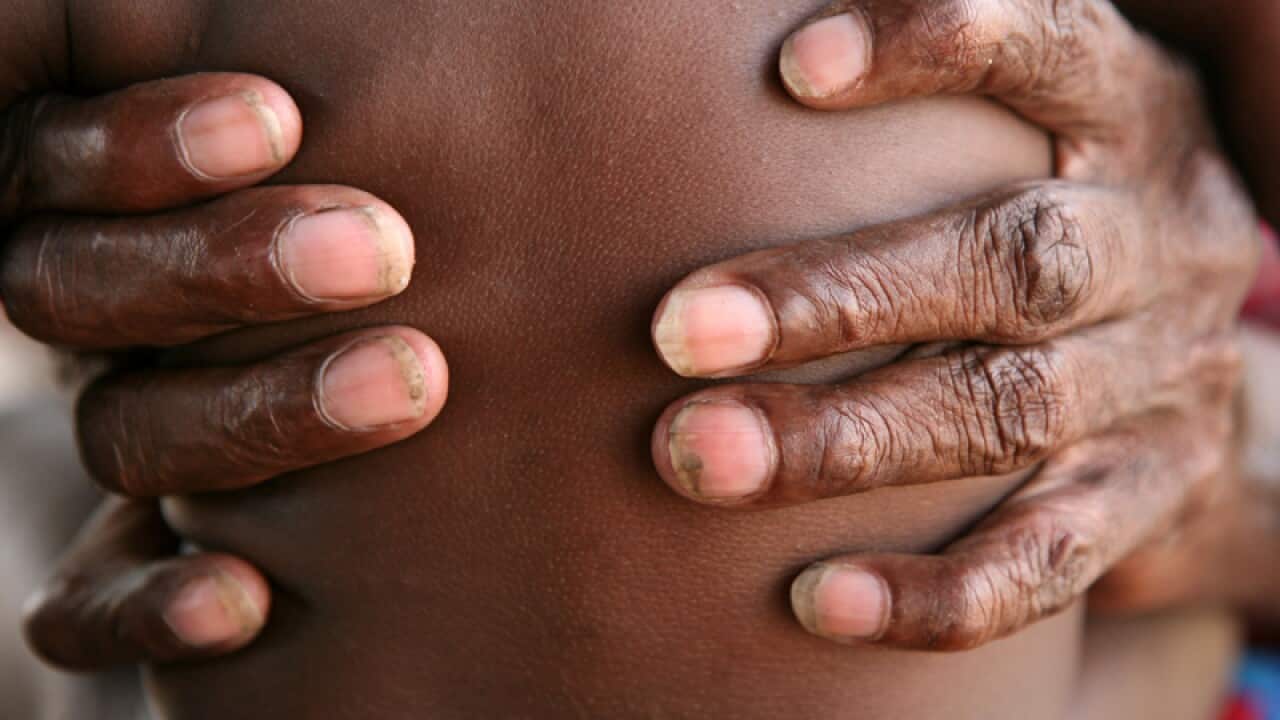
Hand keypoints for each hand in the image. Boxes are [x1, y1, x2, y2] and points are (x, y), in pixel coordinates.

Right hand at [6, 74, 448, 668]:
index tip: (283, 116)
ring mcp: (127, 437)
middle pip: (83, 291)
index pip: (67, 167)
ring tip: (412, 381)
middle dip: (222, 267)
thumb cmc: (423, 220)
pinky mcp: (133, 569)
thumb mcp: (336, 153)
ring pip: (123, 430)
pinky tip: (243, 601)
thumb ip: (319, 115)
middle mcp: (107, 322)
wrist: (440, 400)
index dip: (145, 148)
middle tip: (382, 247)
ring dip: (254, 413)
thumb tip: (358, 42)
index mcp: (120, 208)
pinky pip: (89, 603)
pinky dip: (147, 604)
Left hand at [649, 0, 1256, 648]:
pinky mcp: (1158, 495)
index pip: (1052, 49)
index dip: (937, 49)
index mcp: (1128, 120)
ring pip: (1014, 415)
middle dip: (840, 298)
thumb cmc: (1047, 214)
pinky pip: (1054, 559)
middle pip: (1013, 263)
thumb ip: (922, 116)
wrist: (1197, 364)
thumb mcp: (1022, 134)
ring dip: (849, 443)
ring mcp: (1167, 379)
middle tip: (681, 332)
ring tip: (702, 459)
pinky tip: (816, 602)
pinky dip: (939, 590)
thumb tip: (759, 64)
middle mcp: (1160, 243)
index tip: (794, 71)